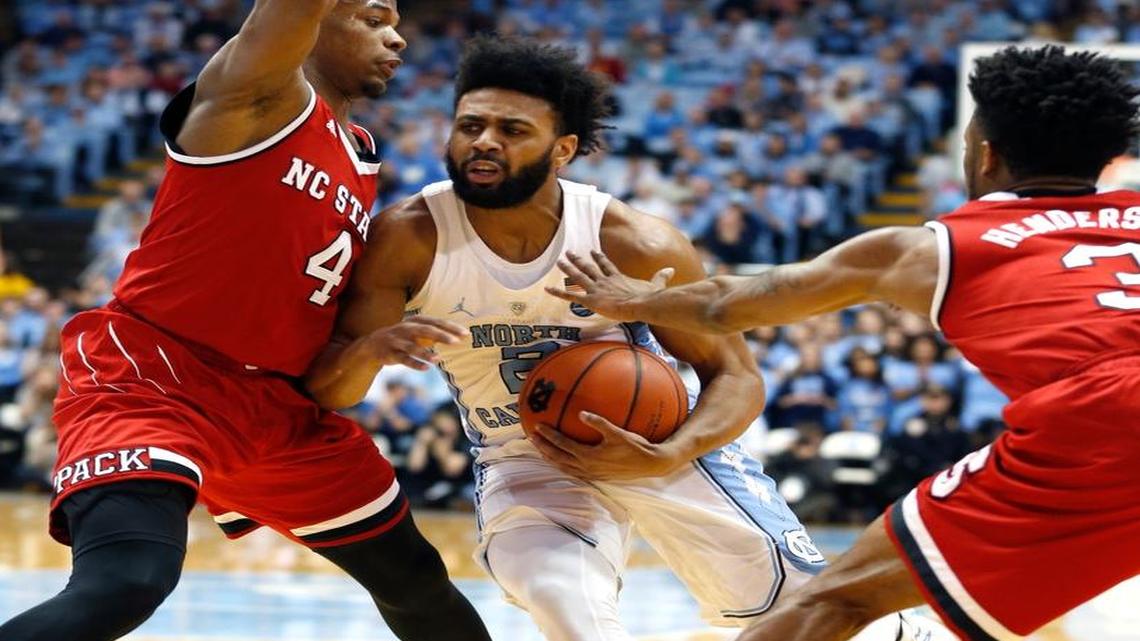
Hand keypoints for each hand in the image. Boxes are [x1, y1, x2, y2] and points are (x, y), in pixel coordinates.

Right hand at [367, 316, 467, 370]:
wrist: (372, 345)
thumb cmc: (403, 337)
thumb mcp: (417, 330)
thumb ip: (436, 332)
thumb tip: (460, 336)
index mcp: (415, 320)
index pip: (436, 322)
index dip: (450, 327)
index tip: (465, 334)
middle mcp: (406, 328)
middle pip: (425, 330)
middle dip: (441, 336)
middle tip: (456, 342)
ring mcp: (397, 341)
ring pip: (412, 347)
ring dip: (425, 353)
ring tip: (438, 359)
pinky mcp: (390, 354)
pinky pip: (403, 359)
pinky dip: (415, 364)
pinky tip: (426, 368)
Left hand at [527, 411, 681, 480]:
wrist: (649, 464)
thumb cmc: (635, 447)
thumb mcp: (618, 432)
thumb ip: (598, 423)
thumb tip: (581, 413)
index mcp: (588, 456)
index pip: (562, 444)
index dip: (548, 435)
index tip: (537, 426)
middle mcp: (586, 467)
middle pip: (558, 458)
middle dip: (543, 448)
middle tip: (531, 437)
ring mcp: (591, 474)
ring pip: (564, 467)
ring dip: (550, 458)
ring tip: (541, 450)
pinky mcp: (596, 477)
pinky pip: (573, 472)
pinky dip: (563, 465)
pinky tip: (562, 460)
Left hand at [545, 250, 672, 322]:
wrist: (640, 303)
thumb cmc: (648, 297)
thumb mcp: (656, 284)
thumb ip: (661, 277)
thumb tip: (672, 268)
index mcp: (617, 276)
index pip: (606, 264)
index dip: (599, 257)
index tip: (593, 250)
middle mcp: (604, 280)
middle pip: (589, 267)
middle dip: (579, 259)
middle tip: (569, 252)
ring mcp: (596, 289)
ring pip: (578, 276)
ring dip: (568, 268)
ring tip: (559, 261)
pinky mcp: (590, 300)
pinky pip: (571, 296)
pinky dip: (558, 293)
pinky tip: (547, 289)